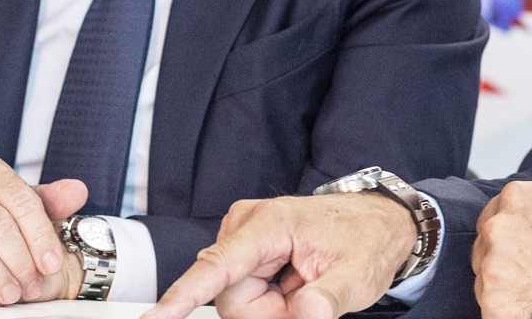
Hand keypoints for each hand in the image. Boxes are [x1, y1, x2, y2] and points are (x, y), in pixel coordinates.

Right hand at [146, 193, 415, 318]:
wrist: (376, 222)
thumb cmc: (366, 240)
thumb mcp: (357, 276)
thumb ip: (328, 299)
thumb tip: (304, 314)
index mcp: (271, 224)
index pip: (219, 266)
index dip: (184, 296)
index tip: (154, 318)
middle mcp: (247, 225)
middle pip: (234, 299)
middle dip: (271, 313)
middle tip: (309, 299)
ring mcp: (244, 238)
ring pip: (239, 300)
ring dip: (273, 308)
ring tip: (306, 285)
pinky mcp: (246, 252)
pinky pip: (245, 294)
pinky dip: (272, 301)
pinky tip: (295, 284)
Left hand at [472, 181, 531, 318]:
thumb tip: (528, 223)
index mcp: (517, 199)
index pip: (491, 217)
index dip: (507, 237)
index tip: (518, 250)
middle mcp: (500, 230)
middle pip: (485, 250)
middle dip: (505, 262)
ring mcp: (495, 270)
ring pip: (487, 283)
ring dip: (507, 290)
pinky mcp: (497, 307)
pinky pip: (494, 311)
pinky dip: (512, 312)